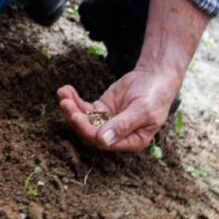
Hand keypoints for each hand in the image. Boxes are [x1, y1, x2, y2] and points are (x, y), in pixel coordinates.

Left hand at [57, 66, 180, 150]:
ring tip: (62, 93)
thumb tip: (102, 140)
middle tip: (65, 103)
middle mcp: (117, 135)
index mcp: (131, 141)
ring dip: (71, 108)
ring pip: (83, 120)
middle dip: (75, 118)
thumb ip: (123, 125)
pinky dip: (74, 100)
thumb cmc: (154, 95)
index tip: (76, 116)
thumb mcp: (142, 110)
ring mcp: (107, 122)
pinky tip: (66, 90)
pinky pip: (84, 108)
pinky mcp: (101, 109)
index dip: (87, 130)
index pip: (103, 142)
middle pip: (89, 132)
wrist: (155, 76)